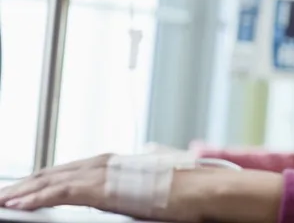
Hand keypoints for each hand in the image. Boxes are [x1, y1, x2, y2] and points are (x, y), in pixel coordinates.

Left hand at [0, 154, 284, 222]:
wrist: (202, 189)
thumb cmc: (187, 189)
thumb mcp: (155, 182)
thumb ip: (137, 179)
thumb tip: (136, 178)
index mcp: (118, 162)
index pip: (74, 168)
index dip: (50, 176)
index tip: (32, 185)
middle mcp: (107, 163)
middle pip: (59, 171)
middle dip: (31, 181)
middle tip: (9, 192)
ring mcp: (104, 174)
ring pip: (54, 180)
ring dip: (27, 189)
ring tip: (7, 198)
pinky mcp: (103, 189)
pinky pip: (61, 192)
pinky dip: (38, 196)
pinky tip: (22, 204)